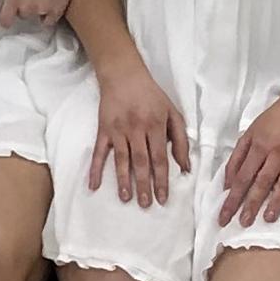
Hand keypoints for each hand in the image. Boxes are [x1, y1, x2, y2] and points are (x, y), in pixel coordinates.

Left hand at [0, 0, 92, 26]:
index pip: (6, 17)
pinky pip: (49, 21)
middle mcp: (27, 4)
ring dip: (39, 9)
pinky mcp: (57, 11)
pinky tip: (53, 3)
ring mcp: (42, 9)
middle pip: (22, 14)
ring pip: (36, 17)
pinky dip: (50, 15)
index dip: (6, 19)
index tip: (7, 20)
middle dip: (26, 6)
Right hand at [85, 62, 189, 208]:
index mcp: (156, 126)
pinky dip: (95, 168)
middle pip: (141, 161)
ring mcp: (118, 130)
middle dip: (144, 184)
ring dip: (123, 180)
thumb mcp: (173, 113)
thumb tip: (186, 168)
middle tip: (146, 205)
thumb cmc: (151, 96)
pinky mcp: (104, 129)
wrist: (123, 75)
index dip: (161, 180)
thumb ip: (181, 140)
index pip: (160, 158)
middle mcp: (137, 129)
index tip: (163, 199)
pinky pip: (99, 152)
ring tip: (126, 199)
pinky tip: (93, 185)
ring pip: (122, 159)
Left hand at [219, 89, 279, 227]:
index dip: (232, 198)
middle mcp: (276, 155)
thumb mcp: (249, 133)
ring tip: (268, 219)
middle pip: (261, 183)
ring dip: (276, 202)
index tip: (224, 216)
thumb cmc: (273, 121)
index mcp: (258, 148)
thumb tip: (227, 183)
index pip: (242, 177)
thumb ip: (237, 158)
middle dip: (250, 204)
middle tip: (242, 223)